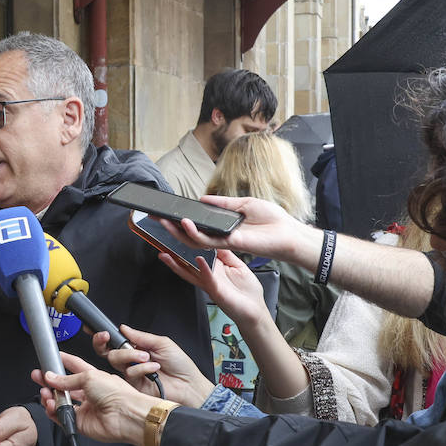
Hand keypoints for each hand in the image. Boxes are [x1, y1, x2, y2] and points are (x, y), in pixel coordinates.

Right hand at [35, 353, 159, 445]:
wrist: (126, 415)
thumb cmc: (117, 394)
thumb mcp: (89, 377)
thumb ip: (67, 379)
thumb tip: (51, 377)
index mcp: (94, 378)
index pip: (75, 366)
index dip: (63, 361)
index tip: (51, 358)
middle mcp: (89, 393)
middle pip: (65, 386)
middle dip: (50, 382)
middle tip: (38, 377)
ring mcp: (85, 408)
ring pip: (61, 402)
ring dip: (51, 397)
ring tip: (46, 394)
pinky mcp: (82, 423)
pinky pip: (63, 418)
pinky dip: (54, 413)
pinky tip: (51, 407)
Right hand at [91, 326, 215, 406]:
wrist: (189, 385)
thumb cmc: (180, 365)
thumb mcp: (162, 343)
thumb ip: (141, 336)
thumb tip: (124, 328)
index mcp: (138, 348)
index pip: (116, 341)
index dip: (104, 336)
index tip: (101, 330)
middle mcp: (132, 360)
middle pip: (108, 351)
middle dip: (104, 342)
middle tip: (106, 337)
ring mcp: (132, 373)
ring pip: (115, 360)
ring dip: (130, 355)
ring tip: (147, 357)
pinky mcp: (134, 385)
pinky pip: (129, 373)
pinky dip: (142, 368)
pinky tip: (153, 368)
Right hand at [157, 248, 274, 331]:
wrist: (255, 312)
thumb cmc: (247, 292)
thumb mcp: (237, 265)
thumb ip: (226, 254)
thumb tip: (217, 239)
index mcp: (212, 267)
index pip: (194, 253)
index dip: (185, 243)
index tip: (176, 232)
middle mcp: (207, 275)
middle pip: (185, 262)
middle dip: (171, 252)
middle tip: (162, 244)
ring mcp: (210, 284)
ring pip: (189, 272)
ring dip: (177, 263)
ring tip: (167, 253)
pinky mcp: (217, 291)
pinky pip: (208, 279)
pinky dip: (203, 269)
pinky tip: (199, 260)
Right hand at [158, 194, 317, 264]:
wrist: (288, 233)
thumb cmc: (272, 220)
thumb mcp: (244, 204)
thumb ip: (223, 204)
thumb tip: (204, 199)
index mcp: (223, 226)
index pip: (198, 224)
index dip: (181, 219)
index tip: (167, 212)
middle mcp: (220, 235)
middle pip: (190, 233)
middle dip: (172, 226)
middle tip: (156, 217)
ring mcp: (224, 242)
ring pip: (194, 240)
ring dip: (177, 231)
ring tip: (164, 221)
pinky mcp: (230, 245)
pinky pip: (207, 241)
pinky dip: (194, 233)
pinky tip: (185, 224)